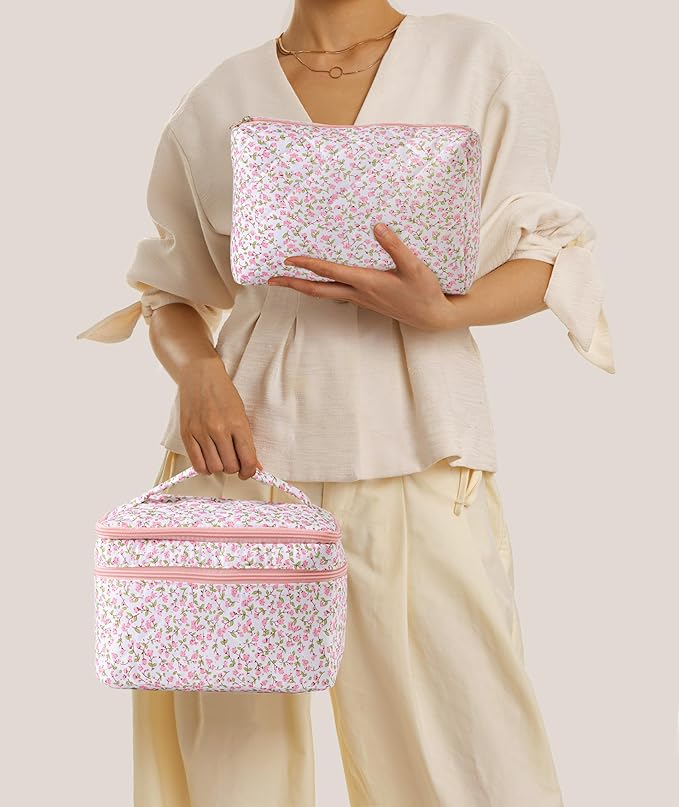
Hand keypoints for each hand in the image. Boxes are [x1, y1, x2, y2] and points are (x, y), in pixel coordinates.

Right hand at [177, 356, 261, 478]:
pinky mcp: (187, 434)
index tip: (248, 471)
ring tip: (221, 457)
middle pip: (230, 467)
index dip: (249, 471)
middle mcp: (219, 430)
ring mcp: (201, 432)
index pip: (247, 460)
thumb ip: (247, 441)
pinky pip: (197, 463)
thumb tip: (254, 465)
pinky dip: (205, 467)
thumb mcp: (241, 414)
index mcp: (237, 424)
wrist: (200, 374)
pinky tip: (208, 460)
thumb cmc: (223, 392)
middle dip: (235, 468)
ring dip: (220, 467)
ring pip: (214, 467)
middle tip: (234, 461)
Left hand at [267, 223, 457, 330]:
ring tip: (288, 281)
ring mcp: (361, 300)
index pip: (330, 272)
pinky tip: (320, 283)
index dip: (308, 265)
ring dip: (305, 288)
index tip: (288, 259)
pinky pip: (337, 295)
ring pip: (326, 295)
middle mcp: (358, 294)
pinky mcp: (366, 301)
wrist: (432, 316)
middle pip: (318, 291)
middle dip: (293, 285)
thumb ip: (395, 246)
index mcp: (366, 282)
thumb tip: (377, 226)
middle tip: (271, 280)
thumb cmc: (424, 292)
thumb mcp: (414, 266)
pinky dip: (322, 288)